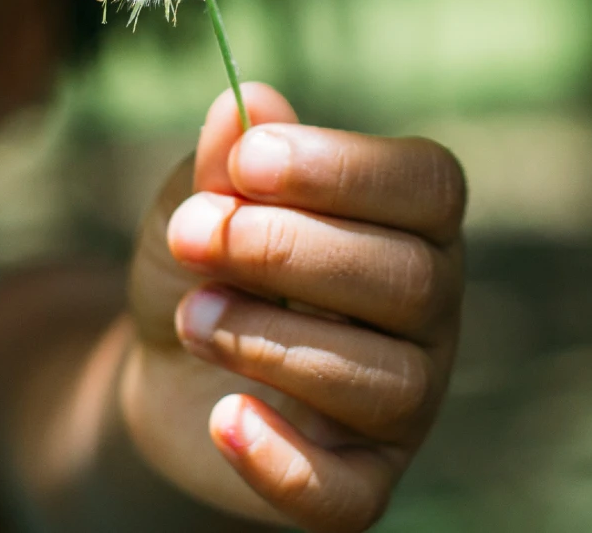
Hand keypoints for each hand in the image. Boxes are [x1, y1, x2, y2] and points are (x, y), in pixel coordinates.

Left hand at [123, 84, 464, 532]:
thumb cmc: (203, 267)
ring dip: (270, 341)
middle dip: (287, 252)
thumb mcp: (195, 206)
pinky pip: (349, 491)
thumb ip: (222, 164)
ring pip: (382, 380)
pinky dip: (284, 460)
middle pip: (407, 280)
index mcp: (408, 223)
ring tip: (192, 317)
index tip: (247, 163)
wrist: (162, 371)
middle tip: (192, 239)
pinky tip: (226, 420)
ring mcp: (405, 404)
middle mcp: (429, 313)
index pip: (428, 185)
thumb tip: (248, 100)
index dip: (344, 169)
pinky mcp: (358, 482)